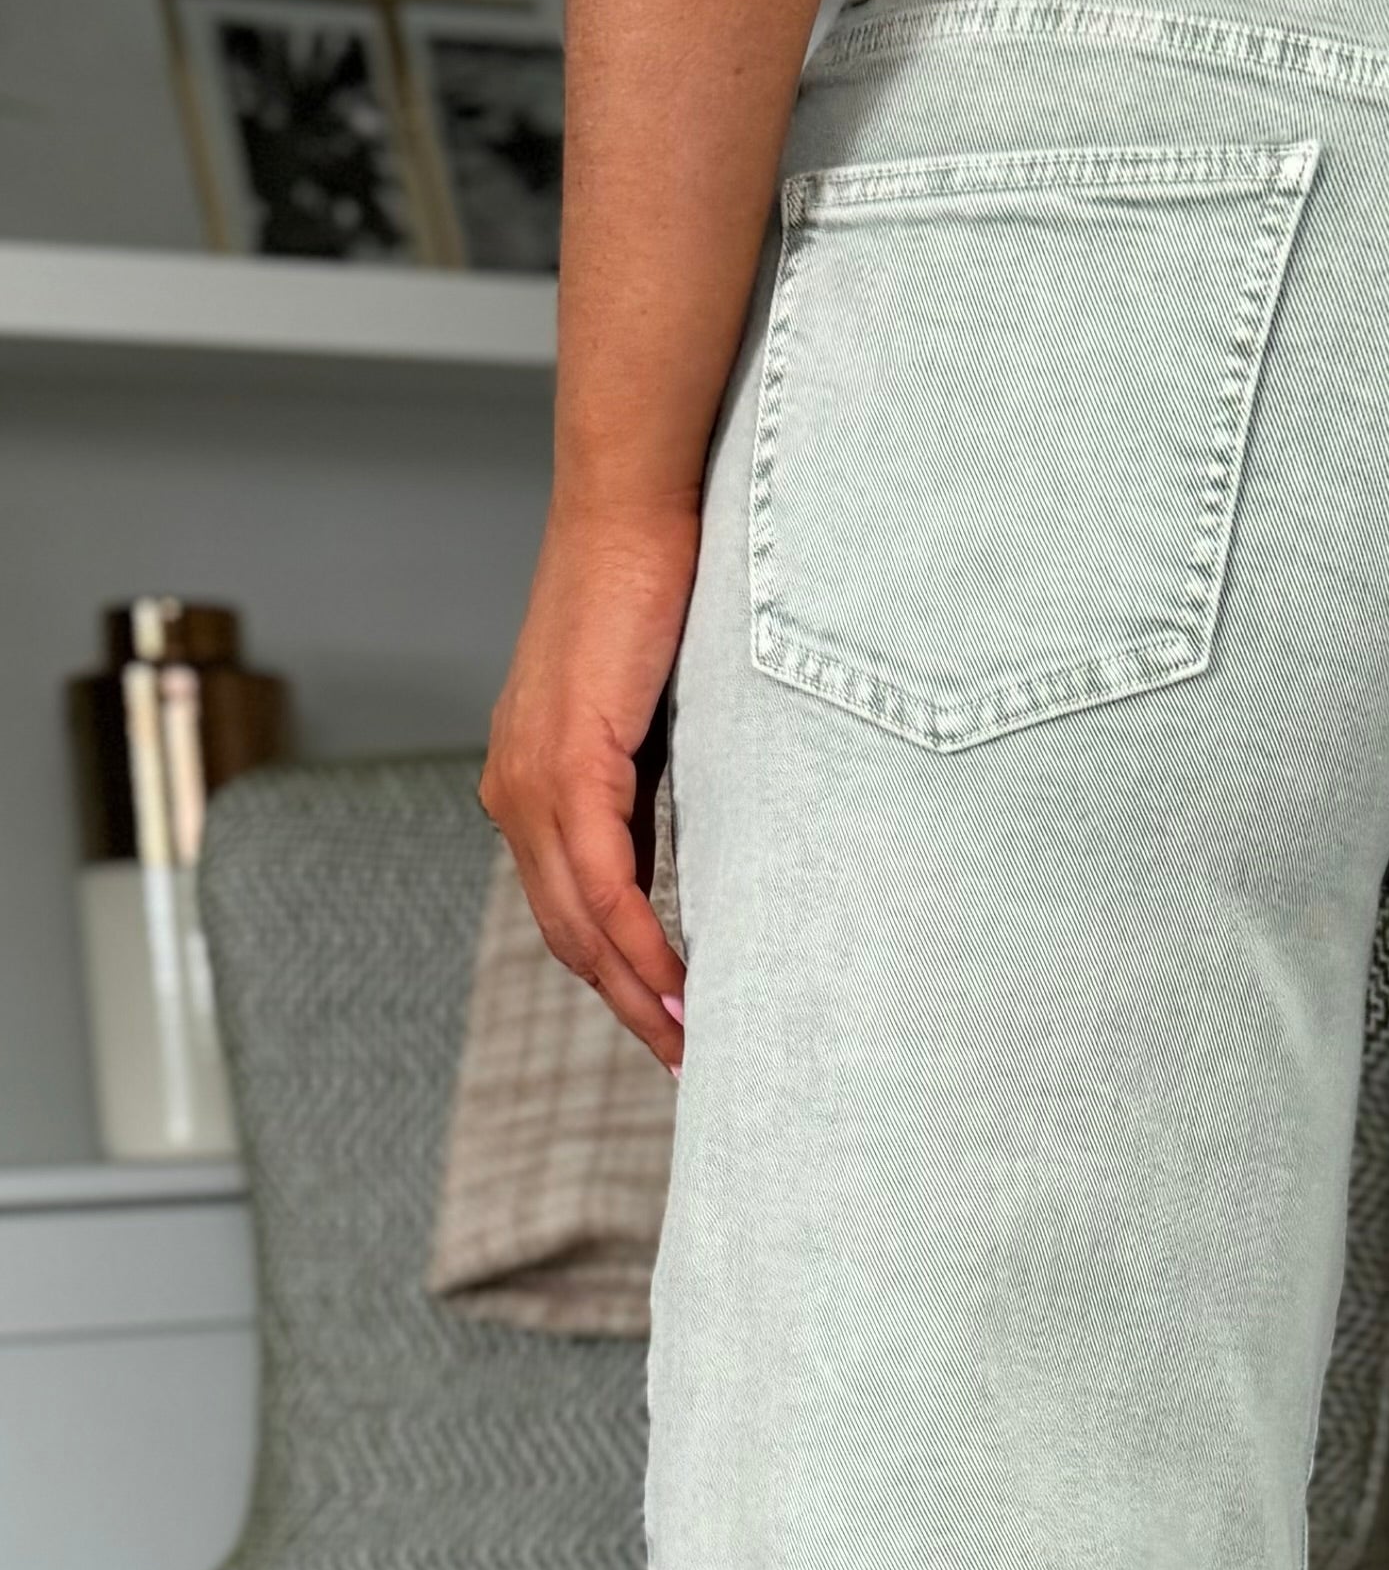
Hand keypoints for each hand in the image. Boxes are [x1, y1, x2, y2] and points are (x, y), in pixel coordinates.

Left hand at [481, 505, 699, 1072]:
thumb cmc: (653, 593)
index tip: (671, 1026)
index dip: (618, 976)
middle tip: (686, 1061)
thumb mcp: (651, 717)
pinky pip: (600, 883)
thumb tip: (692, 850)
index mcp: (528, 782)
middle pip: (567, 933)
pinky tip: (679, 985)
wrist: (632, 508)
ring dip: (638, 992)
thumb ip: (651, 788)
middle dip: (627, 1005)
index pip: (568, 907)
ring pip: (580, 922)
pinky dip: (641, 943)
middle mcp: (514, 790)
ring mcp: (531, 780)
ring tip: (693, 1042)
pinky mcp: (565, 763)